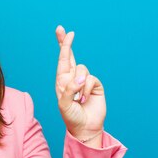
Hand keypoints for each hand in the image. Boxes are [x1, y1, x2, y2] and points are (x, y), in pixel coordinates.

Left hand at [54, 25, 105, 139]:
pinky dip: (87, 89)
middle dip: (66, 43)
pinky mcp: (95, 85)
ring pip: (82, 69)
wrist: (85, 127)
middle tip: (65, 30)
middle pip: (70, 56)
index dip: (62, 45)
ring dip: (79, 85)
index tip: (62, 31)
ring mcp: (84, 81)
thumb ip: (69, 89)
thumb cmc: (71, 117)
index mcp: (61, 81)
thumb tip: (81, 77)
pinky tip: (85, 99)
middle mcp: (72, 78)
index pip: (62, 60)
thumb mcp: (64, 104)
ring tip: (78, 99)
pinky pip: (91, 79)